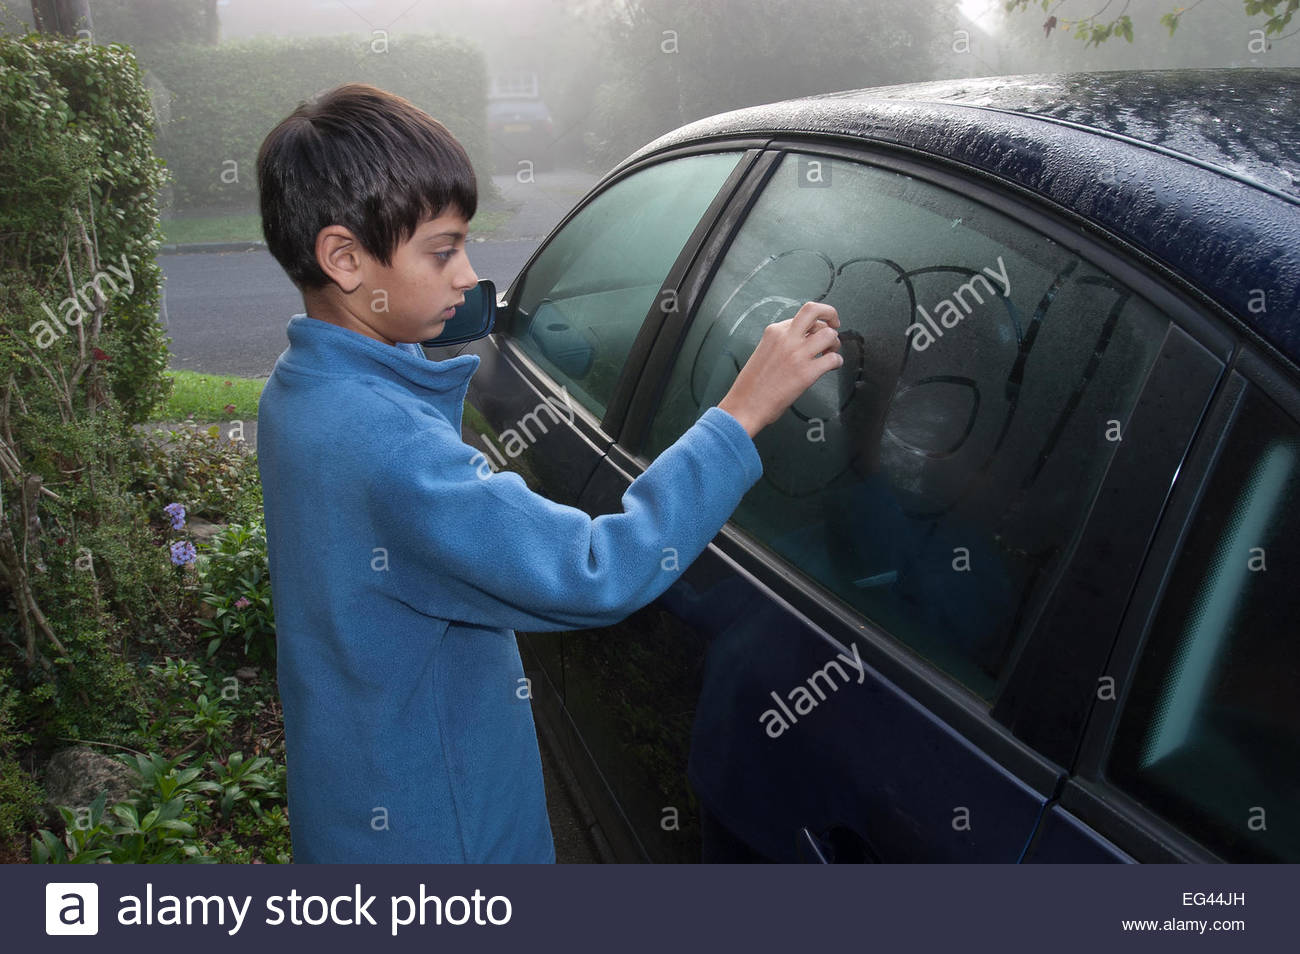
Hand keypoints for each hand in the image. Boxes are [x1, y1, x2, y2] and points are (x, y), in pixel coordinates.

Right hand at [717, 302, 842, 437]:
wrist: (745, 406)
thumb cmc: (752, 385)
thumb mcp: (764, 352)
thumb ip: (782, 342)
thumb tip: (803, 340)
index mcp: (774, 332)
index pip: (801, 316)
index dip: (814, 323)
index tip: (818, 329)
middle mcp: (786, 339)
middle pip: (814, 310)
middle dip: (830, 313)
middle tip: (835, 324)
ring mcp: (797, 354)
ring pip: (829, 334)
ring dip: (835, 342)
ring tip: (830, 352)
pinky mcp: (806, 373)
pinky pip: (833, 359)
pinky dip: (837, 362)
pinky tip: (831, 367)